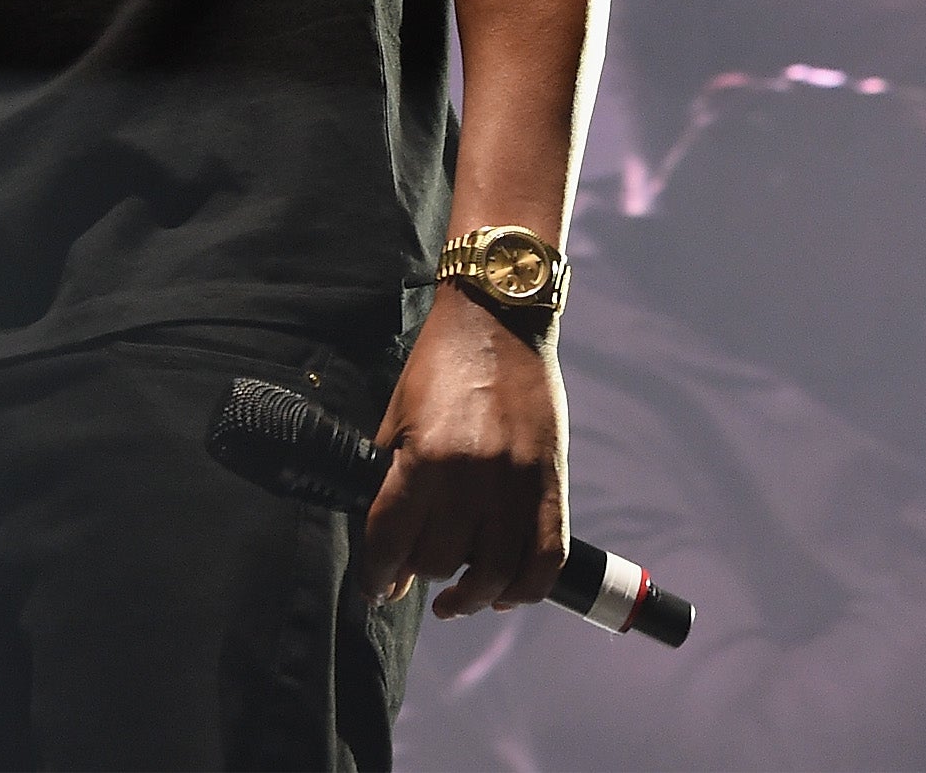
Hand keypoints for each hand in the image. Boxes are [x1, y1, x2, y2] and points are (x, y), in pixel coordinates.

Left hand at [362, 282, 567, 617]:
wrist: (499, 322)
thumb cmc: (438, 366)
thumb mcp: (396, 416)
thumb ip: (389, 479)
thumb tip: (384, 544)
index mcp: (424, 458)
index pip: (392, 541)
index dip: (377, 575)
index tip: (373, 589)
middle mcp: (472, 478)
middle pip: (440, 561)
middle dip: (417, 575)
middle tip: (409, 574)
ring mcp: (517, 484)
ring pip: (493, 574)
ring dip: (469, 598)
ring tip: (452, 602)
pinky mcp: (552, 484)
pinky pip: (545, 560)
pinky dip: (524, 589)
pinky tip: (501, 594)